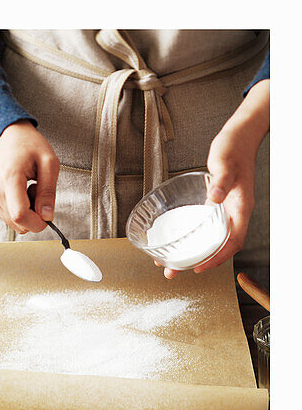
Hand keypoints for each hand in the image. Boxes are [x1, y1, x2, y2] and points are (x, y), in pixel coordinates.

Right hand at [0, 121, 60, 234]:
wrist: (7, 136)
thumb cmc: (29, 145)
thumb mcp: (49, 162)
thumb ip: (48, 192)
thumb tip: (47, 217)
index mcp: (9, 178)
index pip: (20, 215)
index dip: (37, 222)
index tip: (47, 215)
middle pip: (17, 223)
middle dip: (33, 215)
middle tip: (37, 191)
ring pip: (13, 223)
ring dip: (26, 212)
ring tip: (27, 189)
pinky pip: (8, 217)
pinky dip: (17, 209)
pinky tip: (19, 191)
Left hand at [160, 79, 268, 278]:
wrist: (239, 137)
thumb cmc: (234, 148)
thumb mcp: (225, 163)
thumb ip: (221, 181)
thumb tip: (215, 198)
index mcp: (241, 208)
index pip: (233, 242)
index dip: (217, 258)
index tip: (198, 267)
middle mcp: (234, 213)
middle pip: (219, 247)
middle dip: (197, 263)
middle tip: (173, 272)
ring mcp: (224, 211)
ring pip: (210, 239)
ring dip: (191, 253)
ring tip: (169, 263)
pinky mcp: (216, 206)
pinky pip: (204, 228)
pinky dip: (191, 238)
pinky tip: (176, 240)